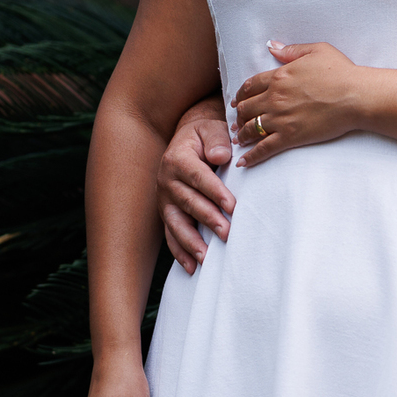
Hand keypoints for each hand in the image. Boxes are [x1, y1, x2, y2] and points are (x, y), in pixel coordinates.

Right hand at [158, 102, 234, 274]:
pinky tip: (192, 267)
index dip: (214, 192)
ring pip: (177, 223)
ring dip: (192, 241)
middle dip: (208, 219)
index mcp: (178, 158)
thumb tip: (221, 155)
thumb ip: (217, 140)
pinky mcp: (167, 213)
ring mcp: (164, 199)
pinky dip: (180, 252)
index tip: (231, 206)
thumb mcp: (211, 128)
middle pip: (189, 202)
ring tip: (207, 257)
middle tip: (227, 234)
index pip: (198, 177)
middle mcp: (167, 180)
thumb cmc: (205, 135)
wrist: (188, 138)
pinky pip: (171, 234)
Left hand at [233, 41, 364, 165]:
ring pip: (251, 129)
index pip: (250, 86)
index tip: (237, 101)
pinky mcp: (290, 137)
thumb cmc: (341, 72)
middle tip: (237, 122)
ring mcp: (280, 119)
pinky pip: (264, 148)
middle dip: (239, 116)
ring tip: (239, 140)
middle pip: (246, 108)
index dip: (241, 94)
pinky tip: (243, 162)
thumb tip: (271, 46)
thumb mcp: (316, 51)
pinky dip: (252, 156)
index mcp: (279, 77)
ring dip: (242, 135)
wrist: (355, 96)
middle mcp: (274, 98)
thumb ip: (291, 50)